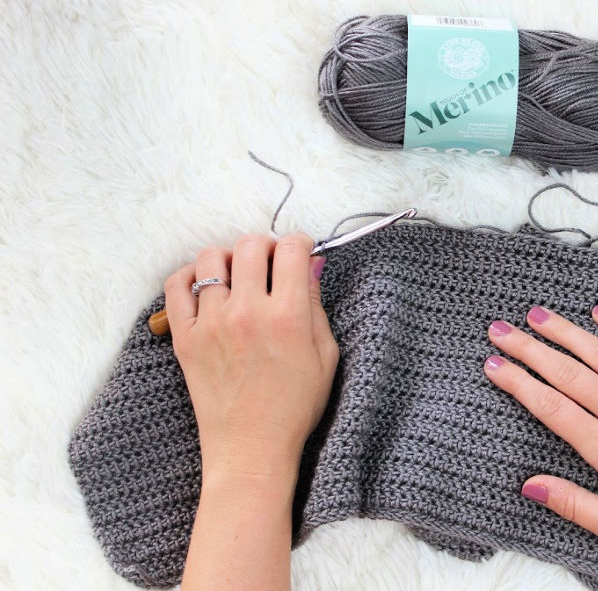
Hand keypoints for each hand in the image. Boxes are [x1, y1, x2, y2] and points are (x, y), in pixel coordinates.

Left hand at [164, 233, 338, 486]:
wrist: (251, 448)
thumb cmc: (295, 407)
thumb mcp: (325, 356)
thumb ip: (316, 306)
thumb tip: (310, 265)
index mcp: (288, 317)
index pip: (291, 250)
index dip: (300, 244)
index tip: (300, 253)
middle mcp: (247, 313)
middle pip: (251, 245)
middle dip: (267, 247)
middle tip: (271, 265)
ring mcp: (211, 323)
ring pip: (211, 258)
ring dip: (229, 258)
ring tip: (238, 277)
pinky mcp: (184, 337)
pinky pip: (176, 285)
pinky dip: (190, 276)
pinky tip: (206, 287)